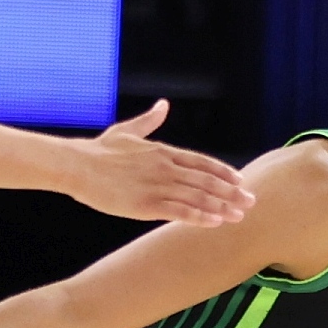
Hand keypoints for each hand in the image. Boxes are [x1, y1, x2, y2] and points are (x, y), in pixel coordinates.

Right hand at [66, 100, 251, 226]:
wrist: (78, 165)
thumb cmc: (100, 151)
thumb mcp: (127, 131)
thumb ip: (149, 120)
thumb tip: (163, 105)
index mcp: (163, 152)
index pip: (202, 162)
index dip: (223, 172)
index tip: (239, 181)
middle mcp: (166, 168)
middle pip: (206, 180)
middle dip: (230, 192)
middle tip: (250, 201)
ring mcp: (157, 186)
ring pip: (197, 197)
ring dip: (221, 206)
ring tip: (239, 215)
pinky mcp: (146, 204)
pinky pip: (179, 212)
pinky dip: (199, 216)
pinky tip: (215, 222)